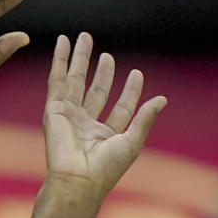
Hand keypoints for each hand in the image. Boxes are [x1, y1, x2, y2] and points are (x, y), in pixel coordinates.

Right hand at [43, 32, 166, 200]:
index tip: (137, 74)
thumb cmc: (106, 169)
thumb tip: (162, 99)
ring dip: (80, 59)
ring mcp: (70, 117)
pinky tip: (63, 42)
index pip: (121, 108)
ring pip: (75, 81)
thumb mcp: (132, 142)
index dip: (130, 91)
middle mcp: (87, 126)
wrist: (77, 180)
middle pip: (96, 92)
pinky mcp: (55, 110)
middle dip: (102, 73)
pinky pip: (57, 80)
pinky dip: (59, 60)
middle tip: (107, 55)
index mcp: (107, 136)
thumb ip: (145, 119)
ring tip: (84, 37)